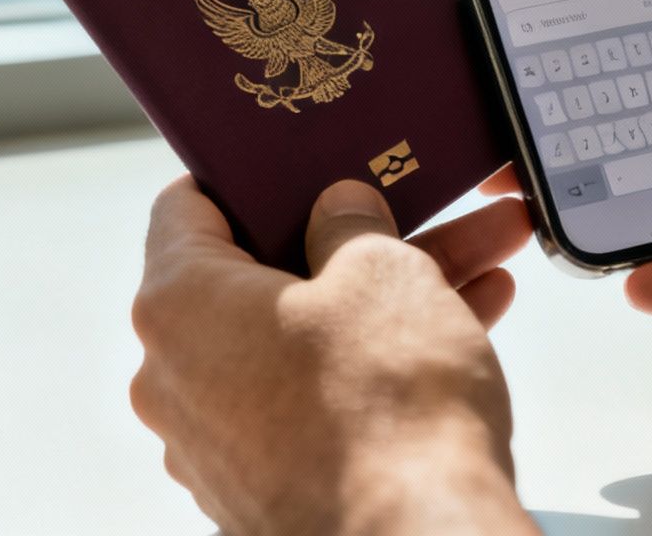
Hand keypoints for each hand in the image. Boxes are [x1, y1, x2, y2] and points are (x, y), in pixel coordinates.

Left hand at [130, 171, 538, 534]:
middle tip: (417, 211)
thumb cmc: (387, 409)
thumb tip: (339, 211)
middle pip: (262, 277)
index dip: (246, 176)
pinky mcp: (261, 488)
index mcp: (178, 305)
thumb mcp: (381, 271)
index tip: (296, 164)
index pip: (185, 207)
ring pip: (300, 339)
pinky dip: (369, 364)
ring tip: (476, 266)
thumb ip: (350, 224)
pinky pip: (311, 399)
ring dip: (381, 300)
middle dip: (351, 241)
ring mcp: (216, 442)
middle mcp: (175, 377)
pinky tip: (460, 326)